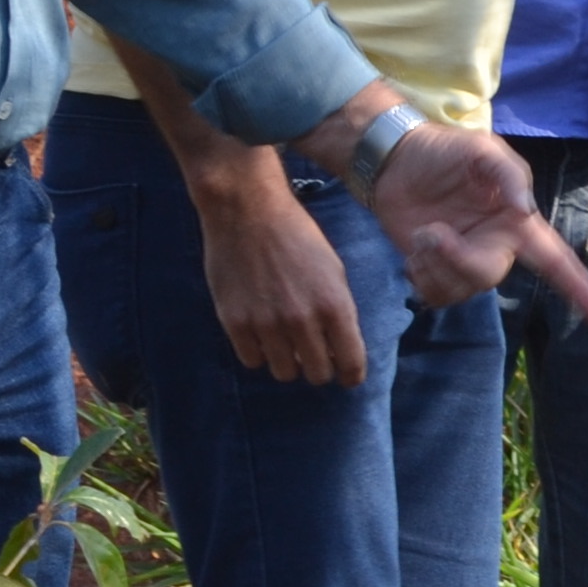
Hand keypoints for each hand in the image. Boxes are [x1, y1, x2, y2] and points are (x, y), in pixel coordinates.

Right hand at [184, 146, 368, 384]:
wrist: (248, 211)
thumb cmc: (297, 236)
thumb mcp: (334, 270)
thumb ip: (340, 311)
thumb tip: (343, 349)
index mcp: (335, 306)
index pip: (352, 365)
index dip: (351, 375)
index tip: (347, 375)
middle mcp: (303, 320)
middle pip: (317, 375)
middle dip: (319, 368)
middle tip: (312, 354)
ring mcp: (267, 324)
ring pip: (284, 373)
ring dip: (288, 362)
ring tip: (285, 342)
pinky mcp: (235, 322)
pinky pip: (252, 361)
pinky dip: (259, 353)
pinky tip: (261, 334)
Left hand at [365, 122, 587, 321]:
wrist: (394, 160)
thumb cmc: (445, 150)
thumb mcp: (482, 149)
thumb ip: (507, 174)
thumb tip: (524, 209)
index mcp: (516, 223)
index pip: (554, 258)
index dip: (578, 285)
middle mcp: (496, 247)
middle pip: (489, 275)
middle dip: (458, 259)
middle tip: (430, 232)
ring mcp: (465, 262)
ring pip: (459, 290)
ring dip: (433, 264)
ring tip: (421, 234)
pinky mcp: (435, 272)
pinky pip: (436, 297)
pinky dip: (420, 279)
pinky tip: (414, 254)